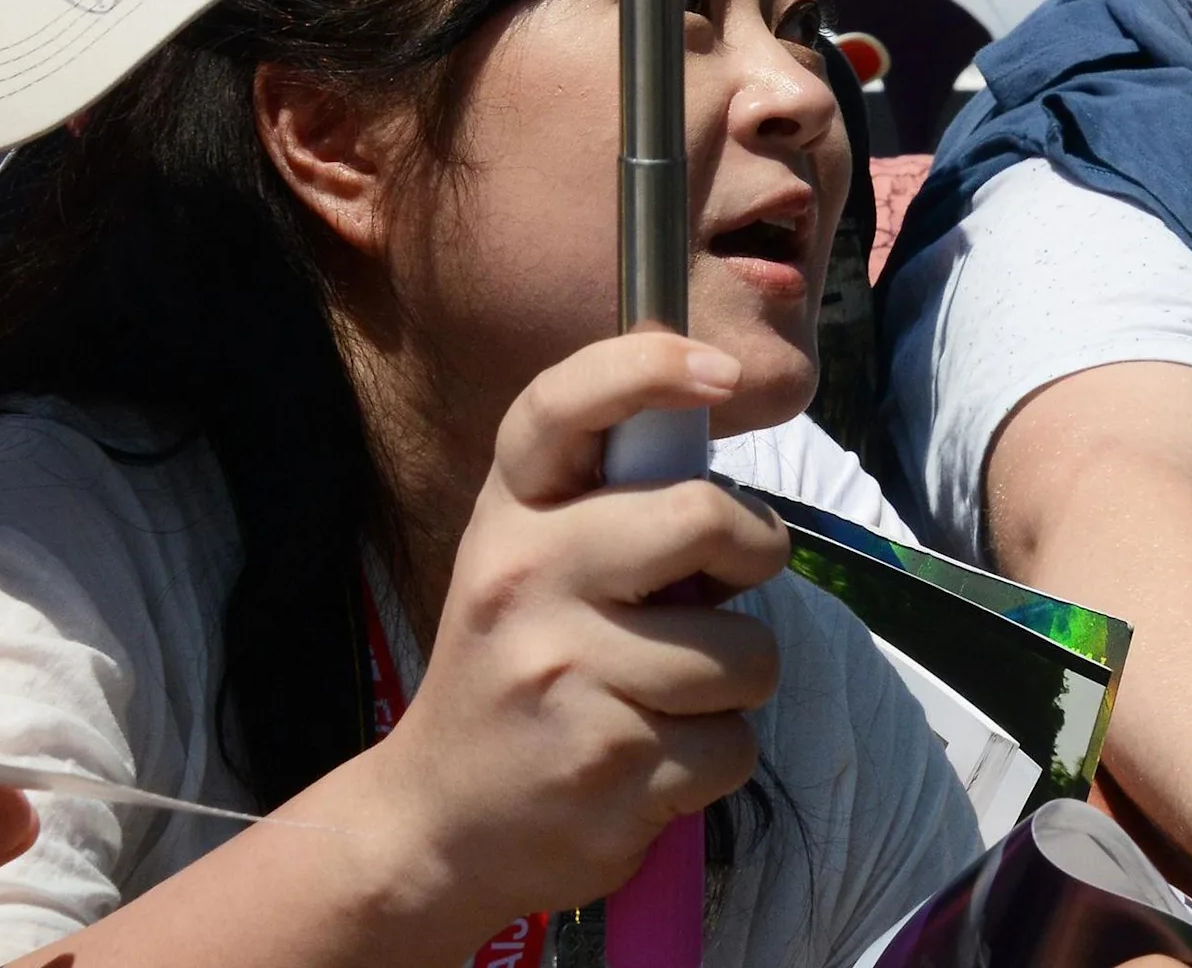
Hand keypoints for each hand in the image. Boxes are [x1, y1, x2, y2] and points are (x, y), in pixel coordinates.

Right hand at [359, 334, 788, 925]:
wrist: (436, 826)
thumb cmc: (517, 671)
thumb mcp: (531, 565)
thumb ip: (612, 500)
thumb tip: (723, 415)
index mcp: (511, 519)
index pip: (562, 405)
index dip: (647, 365)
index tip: (720, 370)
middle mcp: (527, 582)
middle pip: (703, 517)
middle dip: (755, 546)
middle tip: (732, 579)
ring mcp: (565, 676)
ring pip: (745, 653)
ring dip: (736, 682)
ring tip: (668, 696)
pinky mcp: (607, 767)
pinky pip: (734, 746)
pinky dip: (715, 760)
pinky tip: (652, 763)